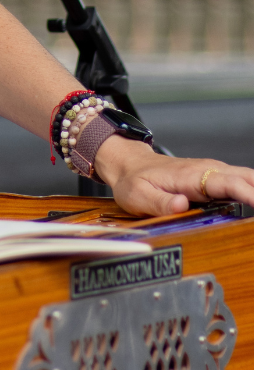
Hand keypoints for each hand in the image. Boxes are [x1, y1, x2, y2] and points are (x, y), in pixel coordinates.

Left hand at [95, 136, 253, 215]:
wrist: (128, 165)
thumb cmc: (133, 180)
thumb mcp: (138, 196)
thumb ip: (159, 203)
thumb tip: (182, 205)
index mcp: (190, 175)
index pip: (228, 183)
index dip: (250, 194)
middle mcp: (206, 170)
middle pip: (246, 177)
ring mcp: (212, 173)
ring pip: (246, 178)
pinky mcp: (213, 179)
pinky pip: (239, 183)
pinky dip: (251, 192)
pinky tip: (253, 204)